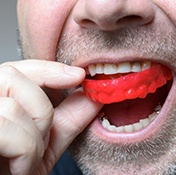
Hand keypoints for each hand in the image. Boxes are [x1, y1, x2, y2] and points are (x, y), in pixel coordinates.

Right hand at [0, 60, 101, 174]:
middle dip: (41, 112)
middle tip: (41, 141)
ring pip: (13, 108)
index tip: (78, 75)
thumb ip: (67, 119)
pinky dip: (24, 153)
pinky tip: (18, 169)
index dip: (49, 68)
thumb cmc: (13, 171)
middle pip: (13, 78)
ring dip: (33, 141)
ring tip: (26, 161)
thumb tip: (90, 97)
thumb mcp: (45, 143)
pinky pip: (6, 129)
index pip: (17, 68)